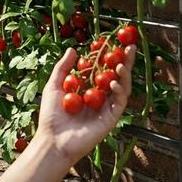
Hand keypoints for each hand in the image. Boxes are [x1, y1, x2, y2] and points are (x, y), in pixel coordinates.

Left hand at [31, 44, 136, 166]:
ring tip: (121, 63)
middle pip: (116, 76)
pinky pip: (119, 102)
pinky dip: (119, 91)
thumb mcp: (54, 86)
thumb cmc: (51, 116)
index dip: (108, 56)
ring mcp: (106, 107)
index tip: (112, 41)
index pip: (102, 68)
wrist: (52, 140)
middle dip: (125, 61)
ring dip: (124, 75)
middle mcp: (99, 97)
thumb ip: (63, 68)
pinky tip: (115, 82)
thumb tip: (73, 49)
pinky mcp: (110, 118)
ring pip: (122, 88)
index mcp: (87, 88)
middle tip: (130, 46)